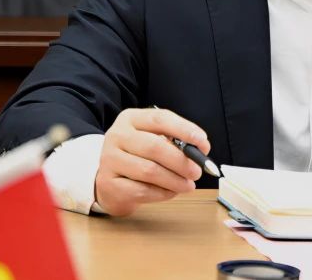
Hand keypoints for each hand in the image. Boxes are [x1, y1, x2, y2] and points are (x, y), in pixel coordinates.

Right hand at [94, 107, 210, 215]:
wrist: (109, 179)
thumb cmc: (138, 155)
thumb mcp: (153, 138)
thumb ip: (175, 140)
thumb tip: (201, 149)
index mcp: (131, 119)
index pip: (160, 118)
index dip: (184, 129)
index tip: (203, 141)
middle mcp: (117, 136)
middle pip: (154, 146)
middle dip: (181, 161)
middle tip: (198, 171)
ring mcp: (109, 160)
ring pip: (149, 171)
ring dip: (175, 180)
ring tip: (188, 185)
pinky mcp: (108, 184)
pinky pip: (142, 190)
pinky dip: (163, 193)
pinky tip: (172, 192)